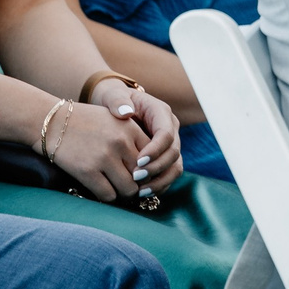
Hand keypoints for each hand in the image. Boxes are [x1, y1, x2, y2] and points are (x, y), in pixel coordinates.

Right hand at [48, 95, 161, 202]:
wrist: (52, 122)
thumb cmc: (85, 122)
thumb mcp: (115, 119)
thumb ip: (133, 137)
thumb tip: (149, 164)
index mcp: (130, 129)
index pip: (154, 157)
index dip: (150, 170)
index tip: (143, 175)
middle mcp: (121, 143)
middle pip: (143, 176)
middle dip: (139, 185)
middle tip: (131, 187)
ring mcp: (104, 158)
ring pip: (128, 189)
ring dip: (124, 194)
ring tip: (118, 190)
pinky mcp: (87, 171)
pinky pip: (107, 195)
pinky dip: (107, 197)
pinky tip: (102, 190)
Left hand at [90, 80, 184, 194]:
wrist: (113, 107)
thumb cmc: (112, 100)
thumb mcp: (113, 95)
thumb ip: (117, 100)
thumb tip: (126, 112)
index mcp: (161, 113)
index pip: (166, 134)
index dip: (155, 150)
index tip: (138, 161)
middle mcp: (170, 129)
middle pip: (173, 152)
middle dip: (156, 168)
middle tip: (135, 178)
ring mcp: (168, 145)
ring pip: (175, 166)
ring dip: (160, 181)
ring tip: (139, 192)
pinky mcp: (163, 157)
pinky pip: (168, 174)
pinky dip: (158, 186)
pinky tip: (142, 194)